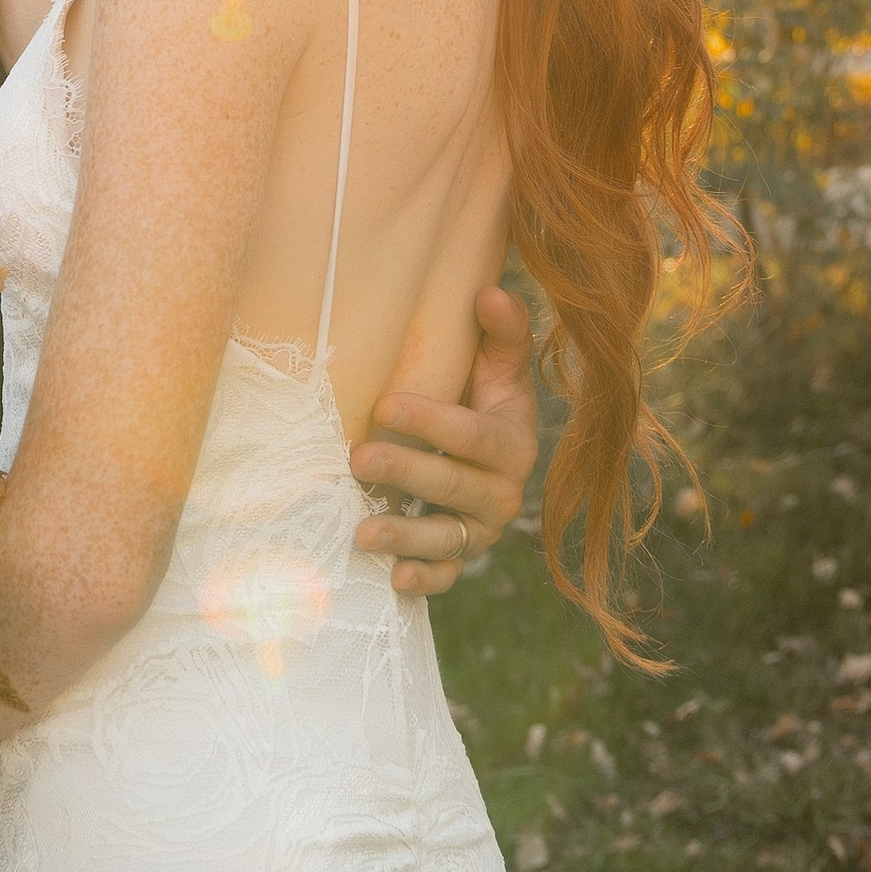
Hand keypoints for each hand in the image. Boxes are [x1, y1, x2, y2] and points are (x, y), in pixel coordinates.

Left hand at [351, 284, 538, 596]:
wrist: (495, 455)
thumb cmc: (487, 399)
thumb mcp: (501, 366)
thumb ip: (502, 331)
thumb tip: (490, 291)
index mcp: (513, 441)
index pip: (474, 434)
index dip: (433, 420)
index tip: (385, 404)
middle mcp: (503, 491)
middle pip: (453, 484)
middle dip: (406, 471)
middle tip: (357, 457)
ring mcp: (482, 529)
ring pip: (447, 538)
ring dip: (406, 535)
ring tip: (361, 531)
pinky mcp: (462, 556)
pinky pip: (446, 575)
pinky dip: (423, 580)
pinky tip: (393, 579)